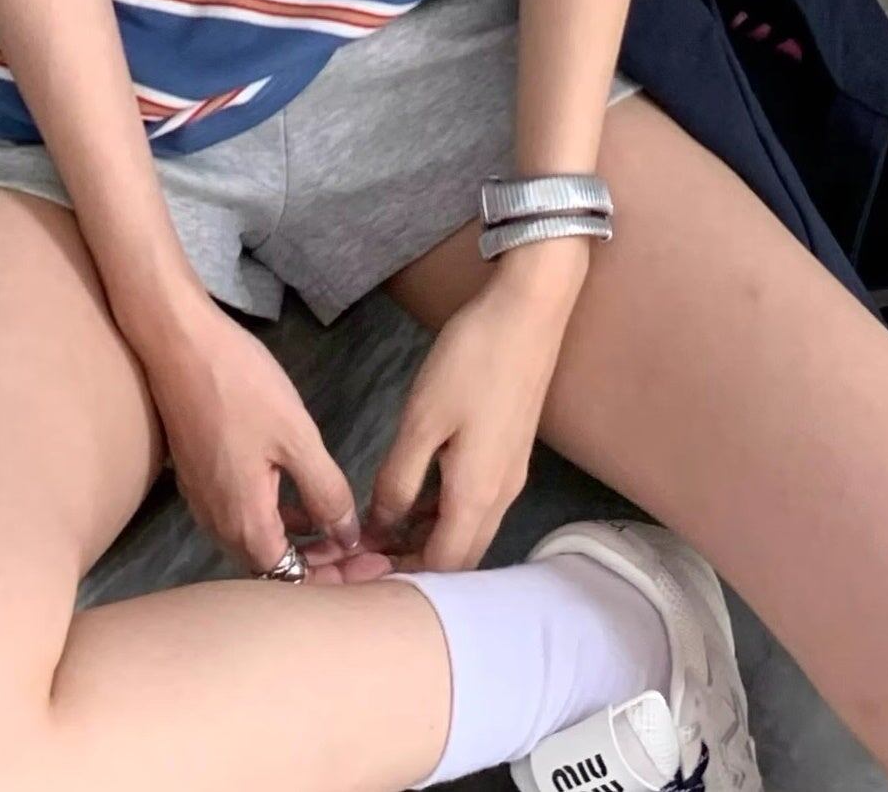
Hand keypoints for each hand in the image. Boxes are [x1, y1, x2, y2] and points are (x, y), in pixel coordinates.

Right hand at [137, 296, 395, 584]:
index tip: (373, 566)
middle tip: (365, 549)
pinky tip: (302, 497)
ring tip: (341, 526)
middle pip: (273, 568)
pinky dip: (278, 519)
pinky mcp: (201, 479)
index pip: (292, 580)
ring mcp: (205, 502)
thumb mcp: (297, 437)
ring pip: (258, 541)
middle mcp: (219, 525)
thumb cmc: (242, 388)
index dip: (335, 579)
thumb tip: (348, 538)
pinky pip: (244, 517)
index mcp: (244, 523)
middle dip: (321, 564)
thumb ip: (325, 492)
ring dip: (300, 541)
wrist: (180, 346)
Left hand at [364, 254, 584, 572]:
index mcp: (478, 496)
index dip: (401, 575)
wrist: (528, 311)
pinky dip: (444, 512)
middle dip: (414, 562)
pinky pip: (477, 504)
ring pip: (469, 530)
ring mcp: (511, 475)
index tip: (358, 567)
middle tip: (366, 550)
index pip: (442, 567)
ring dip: (429, 537)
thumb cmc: (471, 362)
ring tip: (382, 524)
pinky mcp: (512, 452)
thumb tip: (380, 526)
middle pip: (459, 556)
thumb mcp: (421, 420)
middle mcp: (501, 497)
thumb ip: (398, 480)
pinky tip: (416, 491)